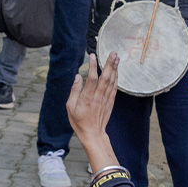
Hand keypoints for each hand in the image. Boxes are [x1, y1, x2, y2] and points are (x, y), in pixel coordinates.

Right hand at [65, 51, 120, 172]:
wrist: (93, 134)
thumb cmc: (79, 121)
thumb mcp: (70, 107)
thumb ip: (74, 91)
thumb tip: (77, 77)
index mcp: (87, 97)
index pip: (91, 78)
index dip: (93, 66)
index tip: (92, 55)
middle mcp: (98, 97)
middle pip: (105, 77)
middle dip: (109, 64)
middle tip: (113, 53)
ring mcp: (106, 99)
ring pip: (112, 81)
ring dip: (115, 69)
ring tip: (117, 58)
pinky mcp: (110, 102)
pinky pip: (114, 88)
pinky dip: (116, 78)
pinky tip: (117, 71)